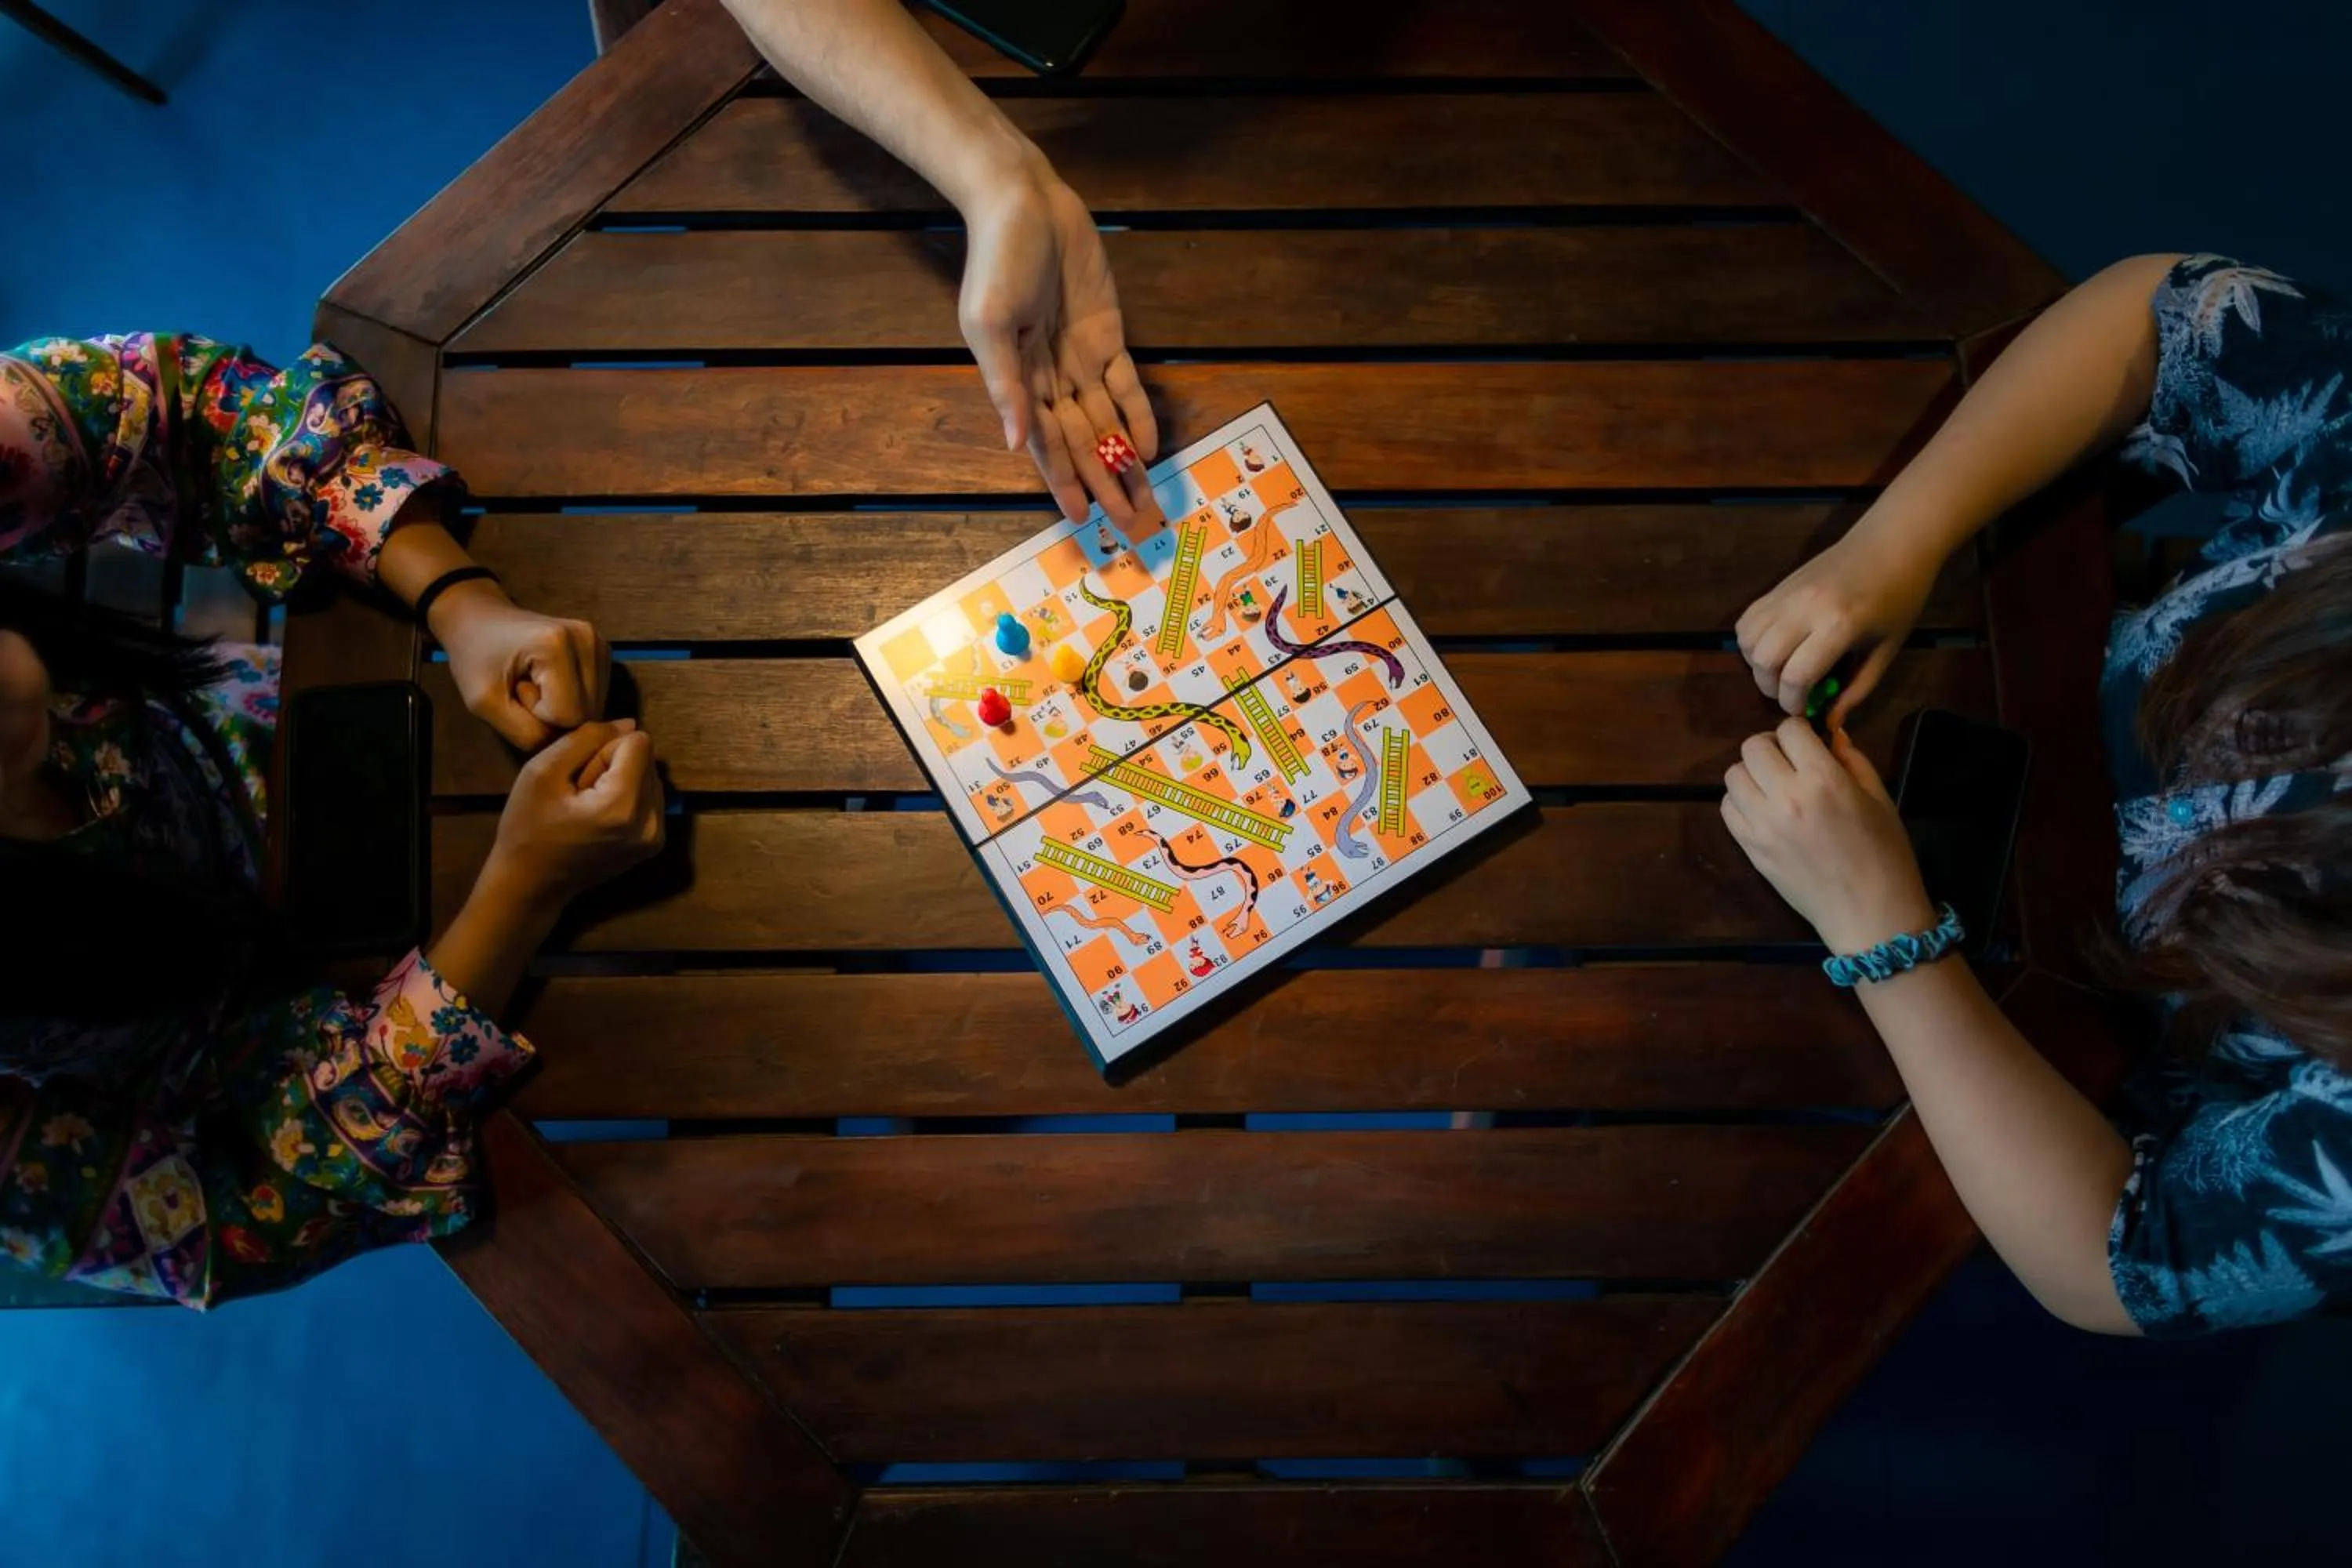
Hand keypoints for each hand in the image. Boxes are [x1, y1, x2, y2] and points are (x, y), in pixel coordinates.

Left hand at [433, 586, 609, 750]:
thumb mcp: (483, 702)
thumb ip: (526, 733)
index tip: (514, 692)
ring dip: (564, 710)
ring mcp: (601, 644)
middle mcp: (589, 640)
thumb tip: (569, 748)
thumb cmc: (475, 657)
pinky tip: (552, 683)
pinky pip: (596, 698)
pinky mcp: (604, 651)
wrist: (480, 619)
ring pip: (594, 709)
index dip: (538, 717)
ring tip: (536, 685)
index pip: (568, 717)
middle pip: (586, 714)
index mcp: (557, 645)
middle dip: (553, 715)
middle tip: (523, 690)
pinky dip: (574, 700)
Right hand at [482, 719, 665, 906]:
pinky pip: (651, 798)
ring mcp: (656, 837)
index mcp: (623, 807)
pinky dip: (628, 797)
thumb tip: (629, 724)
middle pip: (648, 759)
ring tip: (587, 805)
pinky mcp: (654, 844)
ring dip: (622, 780)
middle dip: (615, 765)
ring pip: (651, 776)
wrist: (530, 884)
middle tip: (579, 792)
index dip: (605, 748)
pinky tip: (599, 815)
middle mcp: (650, 824)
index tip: (579, 775)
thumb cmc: (527, 828)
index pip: (639, 742)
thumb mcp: (543, 771)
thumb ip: (588, 738)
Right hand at [960, 170, 1158, 525]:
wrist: (1023, 203)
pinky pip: (1126, 384)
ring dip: (1124, 461)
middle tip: (1128, 525)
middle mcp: (1051, 378)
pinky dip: (1137, 415)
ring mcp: (1081, 358)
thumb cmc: (997, 260)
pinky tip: (1148, 447)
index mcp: (1018, 380)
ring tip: (1144, 500)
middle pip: (1084, 442)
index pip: (1047, 445)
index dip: (1065, 482)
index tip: (1082, 519)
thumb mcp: (989, 324)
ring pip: (1108, 422)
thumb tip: (1014, 444)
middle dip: (1104, 483)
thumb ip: (1005, 385)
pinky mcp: (1107, 334)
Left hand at [1720, 718, 1935, 954]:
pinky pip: (1727, 809)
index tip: (1808, 744)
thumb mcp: (1879, 797)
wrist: (1870, 914)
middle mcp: (1785, 796)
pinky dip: (1740, 802)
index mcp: (1823, 779)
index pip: (1789, 729)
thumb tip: (1829, 734)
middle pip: (1752, 747)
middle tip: (1789, 762)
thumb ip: (1851, 759)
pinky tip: (1762, 810)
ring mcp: (1761, 825)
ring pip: (1733, 775)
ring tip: (1773, 786)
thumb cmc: (1885, 854)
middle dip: (1772, 747)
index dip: (1799, 732)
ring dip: (1752, 774)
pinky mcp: (1750, 849)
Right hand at [1734, 525, 1939, 722]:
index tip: (1803, 709)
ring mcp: (1787, 593)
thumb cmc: (1899, 597)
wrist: (1891, 543)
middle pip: (1763, 660)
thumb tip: (1829, 723)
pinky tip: (1773, 648)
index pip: (1796, 675)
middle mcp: (1805, 607)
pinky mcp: (1777, 586)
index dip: (1793, 702)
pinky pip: (1746, 621)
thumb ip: (1856, 689)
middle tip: (1791, 693)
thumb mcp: (1886, 650)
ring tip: (1781, 671)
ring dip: (1758, 665)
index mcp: (1839, 624)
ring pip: (1748, 640)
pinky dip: (1751, 642)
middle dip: (1771, 687)